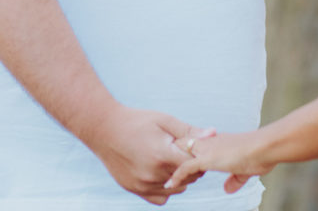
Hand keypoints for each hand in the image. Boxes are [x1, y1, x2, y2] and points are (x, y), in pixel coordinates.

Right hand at [83, 103, 214, 204]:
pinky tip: (163, 173)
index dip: (198, 157)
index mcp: (162, 155)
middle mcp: (152, 174)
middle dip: (191, 167)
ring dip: (180, 178)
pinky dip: (166, 188)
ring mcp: (142, 184)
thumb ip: (189, 131)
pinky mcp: (134, 189)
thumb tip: (213, 134)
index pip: (193, 165)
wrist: (104, 129)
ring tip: (172, 160)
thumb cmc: (136, 121)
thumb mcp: (164, 121)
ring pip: (176, 189)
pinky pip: (160, 198)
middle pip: (187, 178)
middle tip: (184, 152)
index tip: (196, 148)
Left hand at [165, 130, 275, 194]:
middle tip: (160, 166)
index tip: (176, 160)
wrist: (264, 148)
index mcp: (217, 141)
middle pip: (182, 144)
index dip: (185, 151)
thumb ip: (235, 179)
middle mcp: (209, 142)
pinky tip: (169, 185)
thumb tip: (227, 189)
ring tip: (158, 175)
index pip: (195, 143)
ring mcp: (207, 149)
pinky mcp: (206, 159)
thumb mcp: (245, 170)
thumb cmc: (261, 155)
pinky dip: (176, 177)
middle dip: (171, 153)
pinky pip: (185, 167)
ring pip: (180, 153)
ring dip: (170, 164)